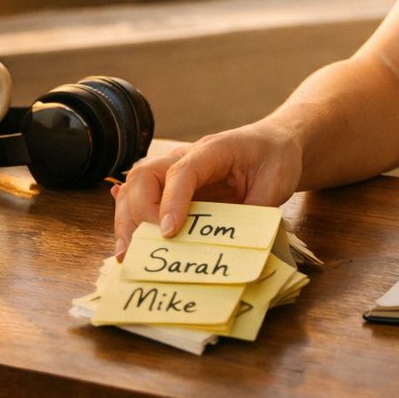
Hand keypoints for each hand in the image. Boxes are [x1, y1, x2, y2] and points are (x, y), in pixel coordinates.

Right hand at [112, 121, 302, 258]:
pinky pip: (142, 196)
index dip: (172, 202)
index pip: (182, 171)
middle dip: (138, 212)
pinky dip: (130, 217)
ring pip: (136, 186)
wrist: (275, 143)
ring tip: (126, 254)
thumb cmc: (275, 159)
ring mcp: (176, 170)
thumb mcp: (276, 184)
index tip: (168, 233)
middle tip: (143, 248)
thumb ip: (254, 212)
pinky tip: (122, 236)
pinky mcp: (173, 187)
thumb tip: (232, 246)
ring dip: (127, 219)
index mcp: (214, 150)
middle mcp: (187, 156)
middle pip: (146, 175)